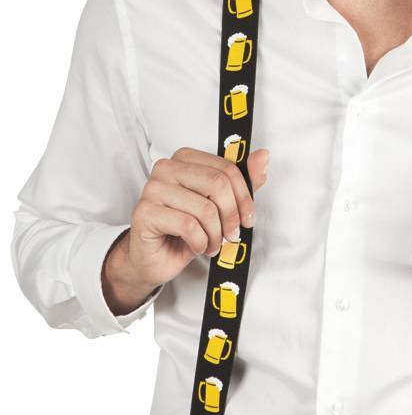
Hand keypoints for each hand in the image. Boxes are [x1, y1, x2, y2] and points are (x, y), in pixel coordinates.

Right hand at [121, 146, 268, 291]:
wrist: (155, 258)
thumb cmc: (186, 230)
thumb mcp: (220, 205)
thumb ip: (240, 181)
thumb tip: (262, 156)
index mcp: (185, 159)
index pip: (226, 169)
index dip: (244, 196)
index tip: (248, 217)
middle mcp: (166, 168)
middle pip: (217, 183)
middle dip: (231, 215)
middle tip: (231, 235)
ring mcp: (153, 189)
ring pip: (205, 208)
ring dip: (215, 234)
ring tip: (212, 244)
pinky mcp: (145, 212)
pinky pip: (189, 226)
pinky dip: (201, 243)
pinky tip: (198, 246)